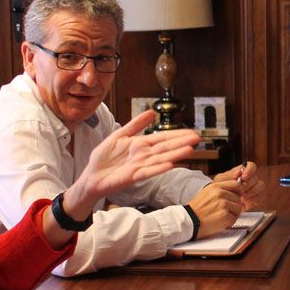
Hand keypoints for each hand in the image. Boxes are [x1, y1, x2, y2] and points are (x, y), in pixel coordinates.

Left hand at [69, 111, 199, 213]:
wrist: (91, 176)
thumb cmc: (104, 158)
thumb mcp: (119, 135)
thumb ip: (135, 124)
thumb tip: (152, 112)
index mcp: (141, 145)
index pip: (162, 138)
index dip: (177, 135)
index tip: (192, 132)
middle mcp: (144, 156)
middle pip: (165, 148)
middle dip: (181, 143)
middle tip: (197, 139)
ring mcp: (139, 166)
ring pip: (160, 159)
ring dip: (175, 155)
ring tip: (189, 150)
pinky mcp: (132, 176)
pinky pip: (147, 172)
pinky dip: (158, 169)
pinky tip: (169, 165)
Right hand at [186, 179, 242, 237]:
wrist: (188, 221)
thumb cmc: (197, 210)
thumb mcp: (207, 193)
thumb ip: (221, 191)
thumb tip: (237, 192)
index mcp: (215, 187)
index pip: (236, 185)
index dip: (238, 192)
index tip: (235, 198)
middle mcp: (219, 193)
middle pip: (238, 198)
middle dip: (234, 206)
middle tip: (225, 212)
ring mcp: (222, 204)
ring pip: (238, 208)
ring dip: (232, 215)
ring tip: (221, 217)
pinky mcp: (224, 215)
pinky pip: (234, 218)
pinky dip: (229, 223)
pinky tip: (220, 223)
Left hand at [212, 162, 264, 210]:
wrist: (220, 204)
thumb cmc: (220, 189)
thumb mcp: (220, 181)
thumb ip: (229, 175)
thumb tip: (238, 174)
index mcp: (243, 172)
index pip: (251, 166)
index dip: (249, 170)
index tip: (243, 177)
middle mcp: (250, 179)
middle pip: (255, 177)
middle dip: (249, 183)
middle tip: (241, 188)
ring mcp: (254, 189)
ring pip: (260, 186)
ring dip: (252, 191)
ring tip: (242, 196)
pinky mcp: (256, 199)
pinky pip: (260, 197)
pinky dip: (253, 199)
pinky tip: (245, 201)